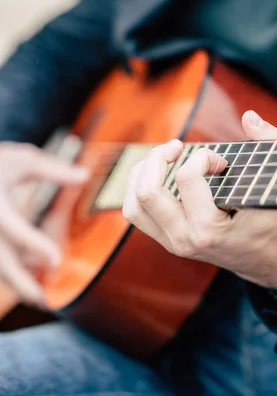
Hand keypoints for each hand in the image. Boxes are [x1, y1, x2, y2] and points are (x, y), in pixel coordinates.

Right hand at [0, 142, 87, 304]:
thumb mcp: (21, 159)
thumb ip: (52, 170)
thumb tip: (85, 175)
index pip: (13, 230)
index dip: (34, 246)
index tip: (55, 261)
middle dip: (19, 283)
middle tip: (43, 298)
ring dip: (15, 281)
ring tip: (38, 296)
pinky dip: (9, 269)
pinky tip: (26, 275)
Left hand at [123, 111, 276, 292]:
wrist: (268, 262)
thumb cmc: (275, 223)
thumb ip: (269, 144)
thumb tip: (248, 117)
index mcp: (209, 230)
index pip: (186, 178)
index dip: (203, 157)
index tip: (221, 161)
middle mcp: (184, 239)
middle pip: (147, 192)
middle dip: (158, 158)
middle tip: (176, 146)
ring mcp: (173, 243)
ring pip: (133, 204)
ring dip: (142, 173)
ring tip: (162, 156)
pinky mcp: (167, 241)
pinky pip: (137, 213)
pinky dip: (140, 187)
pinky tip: (158, 172)